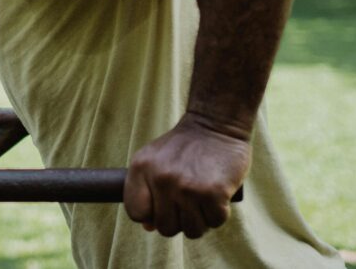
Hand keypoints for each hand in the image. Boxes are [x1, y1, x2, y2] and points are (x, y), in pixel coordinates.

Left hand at [123, 113, 250, 238]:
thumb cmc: (185, 146)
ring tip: (203, 198)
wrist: (216, 123)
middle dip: (179, 219)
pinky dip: (218, 213)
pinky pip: (215, 222)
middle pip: (165, 228)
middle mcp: (161, 179)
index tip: (164, 204)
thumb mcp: (155, 160)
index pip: (136, 212)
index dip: (151, 214)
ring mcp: (187, 187)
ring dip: (201, 220)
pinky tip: (218, 194)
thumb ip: (146, 191)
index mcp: (141, 168)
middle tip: (189, 200)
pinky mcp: (213, 193)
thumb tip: (149, 227)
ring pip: (192, 231)